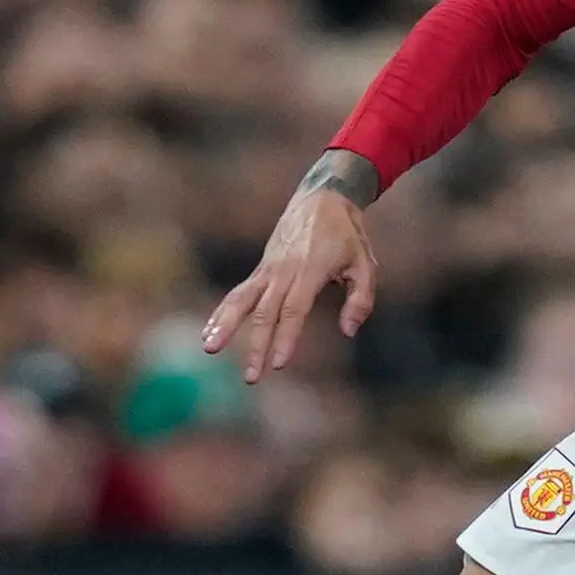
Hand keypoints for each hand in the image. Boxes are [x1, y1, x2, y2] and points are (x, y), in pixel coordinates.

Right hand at [202, 151, 380, 383]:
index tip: (279, 364)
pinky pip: (239, 292)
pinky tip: (209, 332)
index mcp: (310, 270)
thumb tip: (348, 331)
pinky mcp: (261, 268)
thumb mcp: (366, 264)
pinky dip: (223, 312)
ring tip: (209, 349)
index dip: (285, 337)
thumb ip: (360, 299)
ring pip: (241, 299)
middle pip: (265, 312)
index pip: (294, 310)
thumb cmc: (348, 235)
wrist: (323, 198)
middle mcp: (283, 270)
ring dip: (224, 325)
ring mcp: (268, 268)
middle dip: (256, 346)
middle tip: (251, 377)